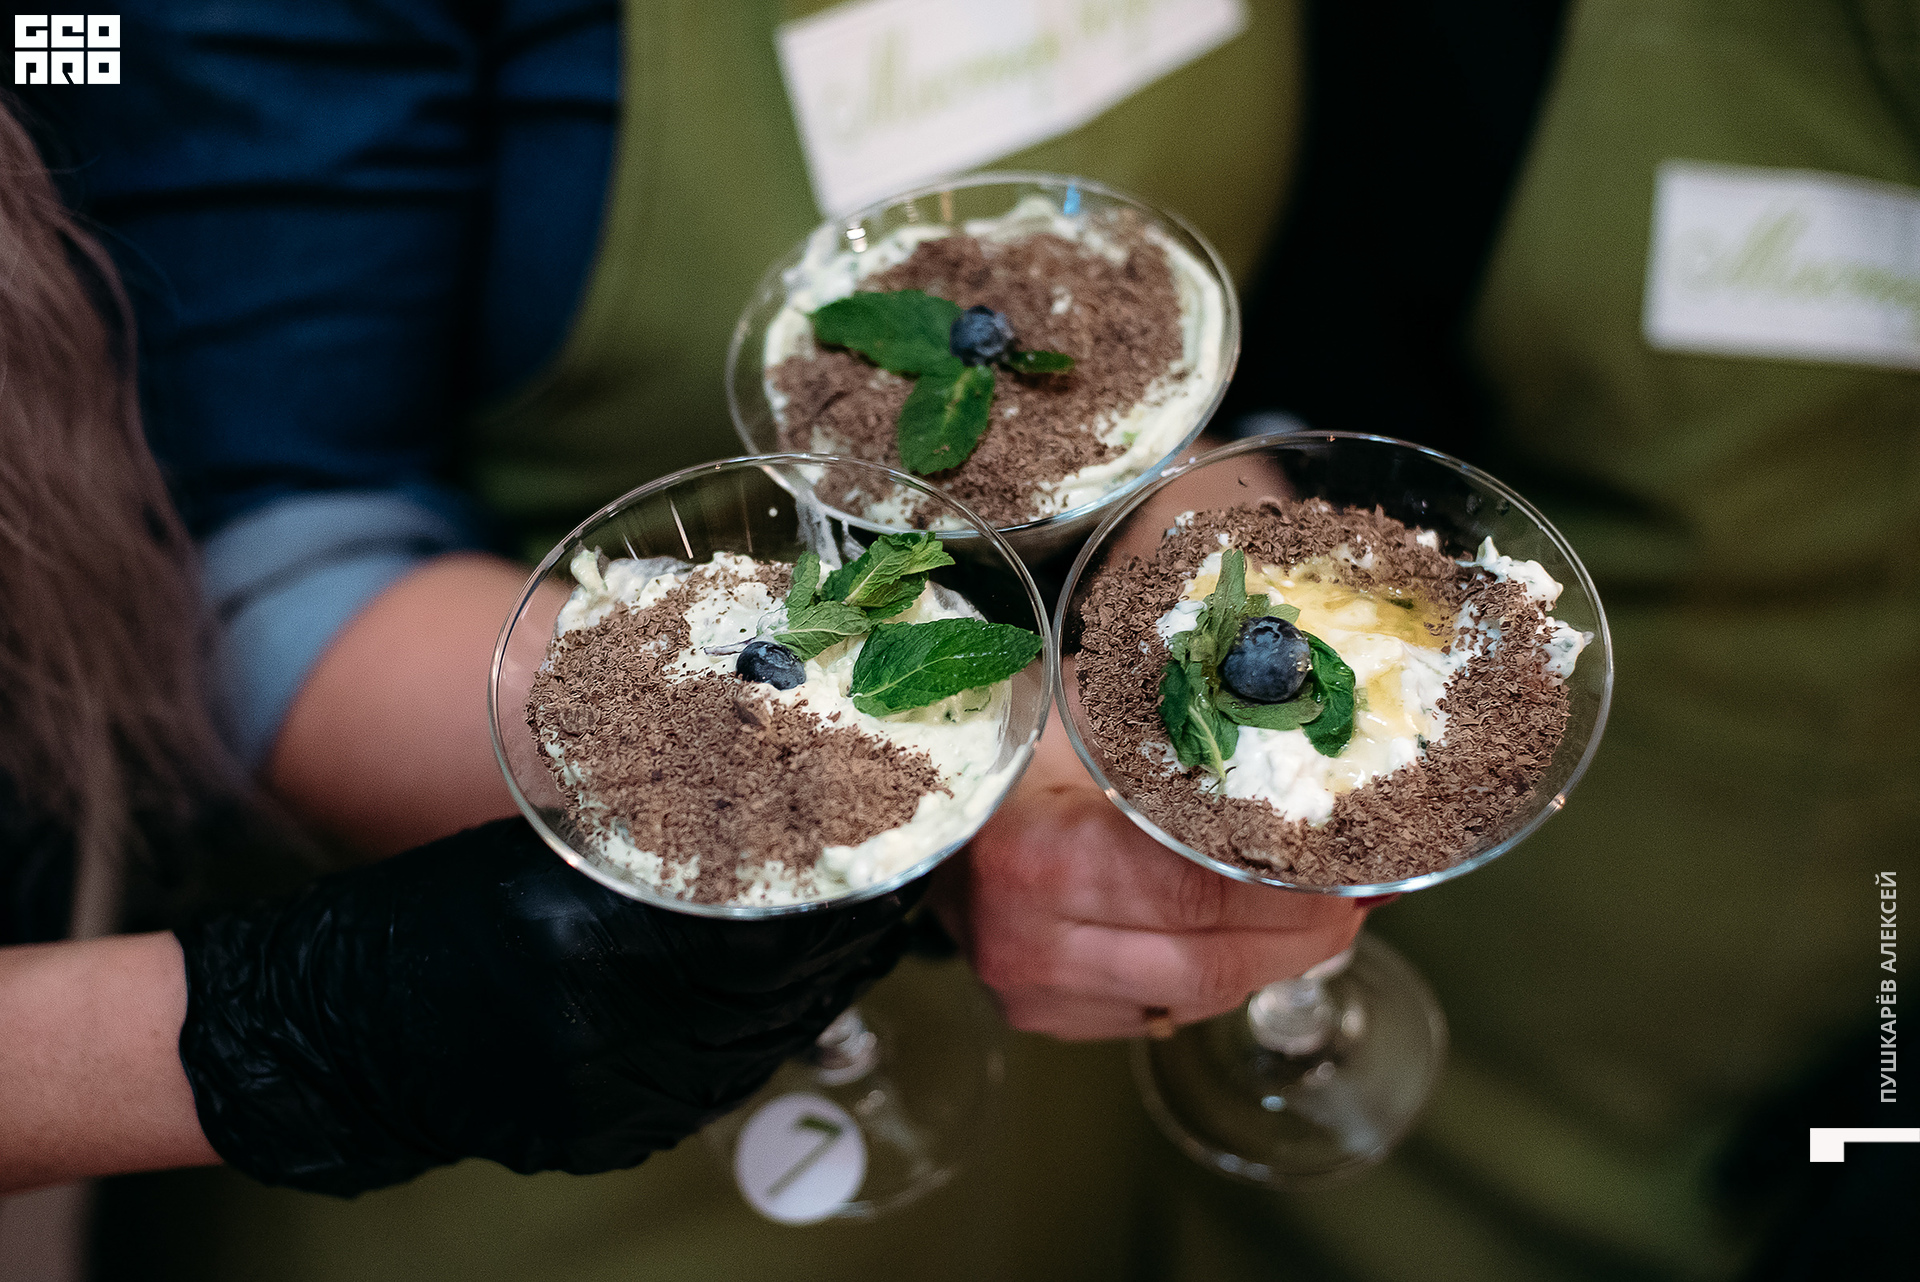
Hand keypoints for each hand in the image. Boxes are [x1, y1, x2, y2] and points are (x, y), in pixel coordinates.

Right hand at [175, 819, 917, 1195]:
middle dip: (849, 935)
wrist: (337, 1038)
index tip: (883, 846)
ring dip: (821, 987)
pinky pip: (721, 1082)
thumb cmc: (429, 921)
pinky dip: (766, 1035)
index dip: (837, 887)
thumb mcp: (540, 856)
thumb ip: (649, 850)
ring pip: (764, 1041)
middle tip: (894, 886)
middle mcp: (611, 1029)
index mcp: (590, 938)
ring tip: (861, 937)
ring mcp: (613, 1097)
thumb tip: (765, 825)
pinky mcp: (611, 1135)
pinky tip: (791, 1000)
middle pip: (777, 985)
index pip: (758, 918)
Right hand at [930, 716, 1365, 1039]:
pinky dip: (1209, 975)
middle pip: (1209, 962)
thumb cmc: (1010, 744)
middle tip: (1353, 901)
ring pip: (1191, 997)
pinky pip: (1157, 1009)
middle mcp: (1027, 940)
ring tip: (1311, 915)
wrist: (924, 804)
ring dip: (1265, 959)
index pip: (1200, 892)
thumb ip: (1191, 739)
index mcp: (1039, 855)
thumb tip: (1317, 752)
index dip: (1290, 891)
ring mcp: (1030, 988)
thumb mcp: (1093, 716)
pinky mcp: (1039, 1016)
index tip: (1352, 871)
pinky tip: (1234, 934)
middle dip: (1300, 937)